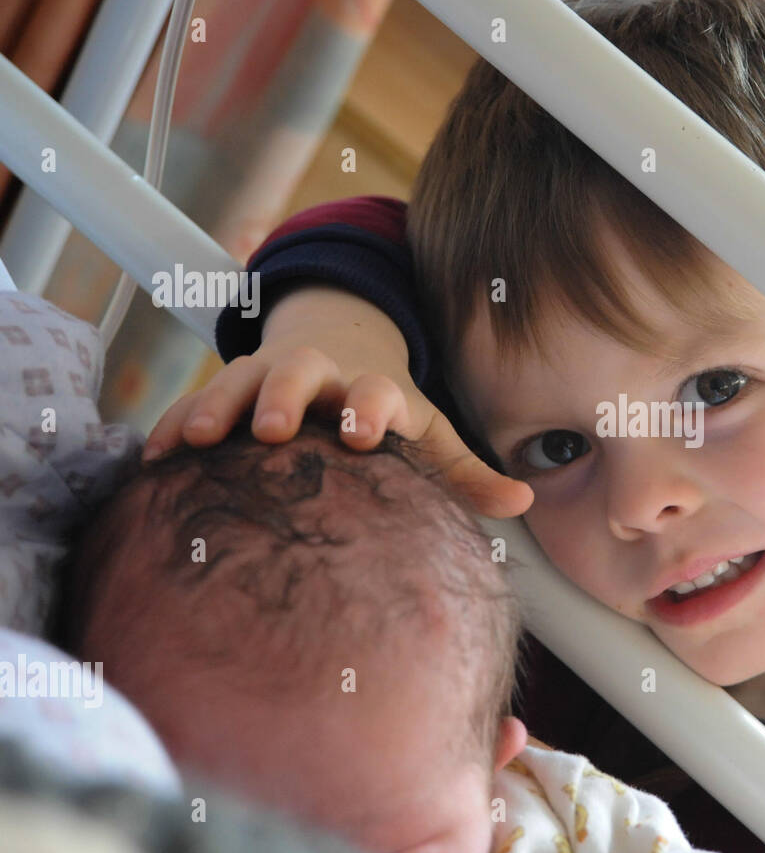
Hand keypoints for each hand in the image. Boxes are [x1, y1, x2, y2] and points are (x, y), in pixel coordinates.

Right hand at [143, 286, 533, 518]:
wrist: (338, 350)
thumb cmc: (385, 410)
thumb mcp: (428, 432)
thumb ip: (467, 472)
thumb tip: (523, 502)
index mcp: (370, 387)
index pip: (373, 391)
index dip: (369, 405)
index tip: (363, 430)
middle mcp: (317, 376)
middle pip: (298, 374)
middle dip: (286, 395)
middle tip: (274, 427)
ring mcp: (267, 379)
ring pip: (237, 381)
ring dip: (218, 406)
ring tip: (196, 438)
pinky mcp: (227, 393)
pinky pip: (194, 404)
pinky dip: (175, 424)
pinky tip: (153, 457)